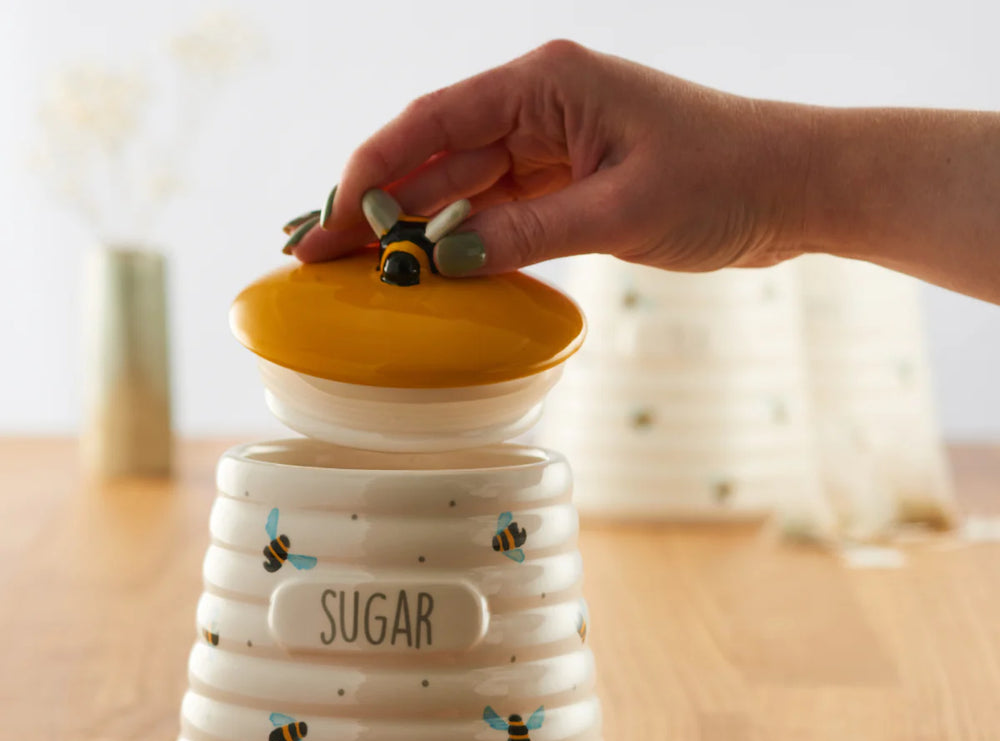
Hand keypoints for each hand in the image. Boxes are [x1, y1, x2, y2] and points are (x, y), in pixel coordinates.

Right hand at [294, 40, 813, 274]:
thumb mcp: (620, 211)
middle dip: (375, 206)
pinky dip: (460, 239)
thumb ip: (526, 233)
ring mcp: (551, 145)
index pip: (432, 124)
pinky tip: (424, 266)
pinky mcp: (568, 182)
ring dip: (410, 226)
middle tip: (314, 255)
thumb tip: (442, 259)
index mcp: (544, 84)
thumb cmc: (723, 179)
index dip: (370, 174)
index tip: (328, 223)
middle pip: (434, 156)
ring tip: (352, 267)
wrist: (790, 187)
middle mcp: (538, 106)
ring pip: (460, 186)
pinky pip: (497, 211)